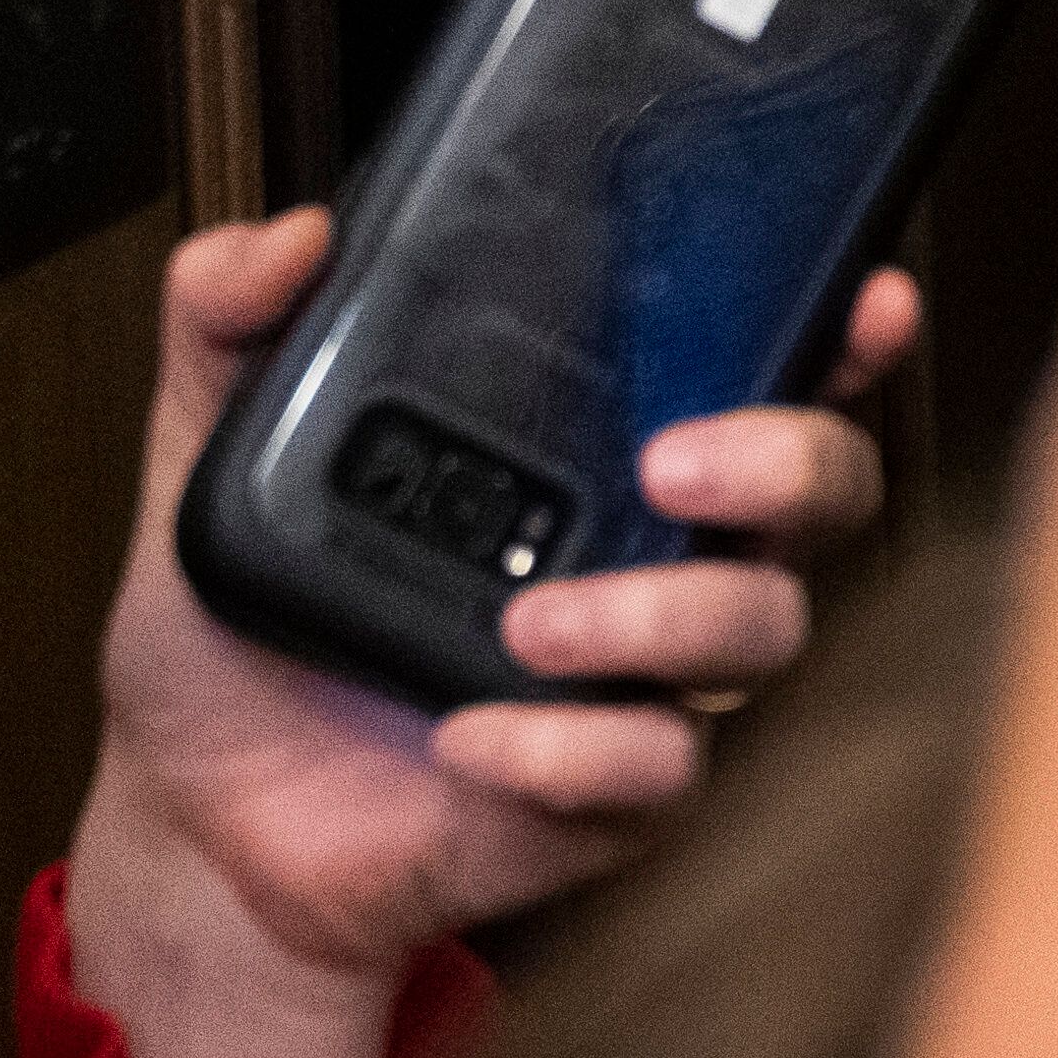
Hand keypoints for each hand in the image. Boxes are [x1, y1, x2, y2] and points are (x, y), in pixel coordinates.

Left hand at [74, 209, 910, 1057]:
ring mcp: (653, 677)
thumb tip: (280, 239)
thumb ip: (225, 325)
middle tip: (670, 463)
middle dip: (785, 461)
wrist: (200, 818)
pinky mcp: (620, 799)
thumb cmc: (244, 641)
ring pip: (765, 628)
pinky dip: (575, 749)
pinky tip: (474, 737)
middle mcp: (657, 553)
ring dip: (662, 615)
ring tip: (529, 625)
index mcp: (596, 452)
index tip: (857, 300)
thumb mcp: (205, 456)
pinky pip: (663, 769)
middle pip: (825, 489)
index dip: (840, 333)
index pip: (763, 367)